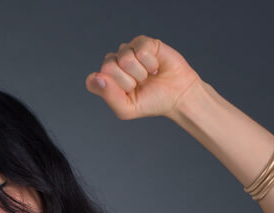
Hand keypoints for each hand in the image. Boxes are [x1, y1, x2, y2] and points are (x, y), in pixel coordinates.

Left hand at [85, 35, 203, 120]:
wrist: (177, 95)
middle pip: (108, 67)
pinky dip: (150, 63)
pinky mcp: (143, 42)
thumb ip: (108, 95)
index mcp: (106, 79)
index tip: (128, 93)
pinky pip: (140, 50)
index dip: (114, 89)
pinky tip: (155, 66)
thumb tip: (96, 76)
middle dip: (127, 81)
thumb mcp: (126, 108)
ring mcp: (128, 51)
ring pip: (124, 58)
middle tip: (140, 84)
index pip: (95, 79)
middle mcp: (114, 62)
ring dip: (140, 72)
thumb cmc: (151, 102)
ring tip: (148, 75)